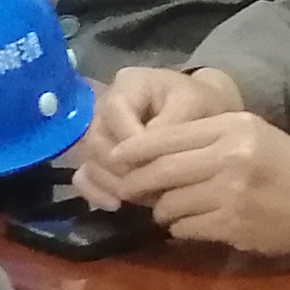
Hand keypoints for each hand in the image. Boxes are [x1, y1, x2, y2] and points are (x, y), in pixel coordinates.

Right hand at [66, 62, 237, 200]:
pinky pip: (84, 175)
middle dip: (120, 167)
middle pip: (95, 139)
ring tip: (138, 198)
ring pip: (89, 160)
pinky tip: (114, 205)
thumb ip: (171, 125)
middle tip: (148, 186)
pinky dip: (96, 191)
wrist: (205, 117)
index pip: (114, 111)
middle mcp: (106, 106)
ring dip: (111, 182)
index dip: (130, 141)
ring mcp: (100, 132)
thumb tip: (147, 151)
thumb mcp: (195, 105)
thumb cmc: (202, 106)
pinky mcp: (99, 156)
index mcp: (128, 84)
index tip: (157, 163)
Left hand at [86, 110, 289, 256]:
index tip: (114, 158)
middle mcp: (229, 158)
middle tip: (125, 189)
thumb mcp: (249, 133)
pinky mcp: (233, 226)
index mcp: (231, 128)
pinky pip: (185, 228)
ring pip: (169, 203)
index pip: (166, 137)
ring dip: (162, 209)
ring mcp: (230, 195)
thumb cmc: (285, 163)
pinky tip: (193, 222)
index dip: (133, 150)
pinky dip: (180, 227)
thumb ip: (202, 137)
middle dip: (135, 183)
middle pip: (160, 171)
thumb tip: (146, 152)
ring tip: (170, 207)